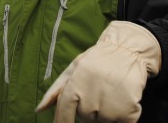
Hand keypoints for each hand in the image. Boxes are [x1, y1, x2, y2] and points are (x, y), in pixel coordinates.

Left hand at [36, 21, 160, 122]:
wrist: (127, 50)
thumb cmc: (97, 60)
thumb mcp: (74, 68)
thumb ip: (55, 91)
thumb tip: (38, 110)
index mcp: (74, 86)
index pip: (64, 112)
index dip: (63, 121)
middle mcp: (90, 99)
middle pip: (86, 117)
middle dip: (91, 107)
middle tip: (98, 90)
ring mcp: (110, 107)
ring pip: (103, 121)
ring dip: (107, 111)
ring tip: (111, 91)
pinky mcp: (129, 112)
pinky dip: (125, 115)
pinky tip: (123, 97)